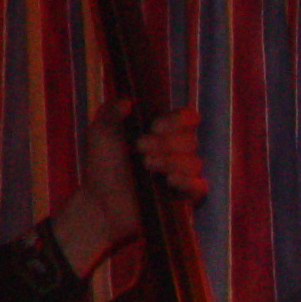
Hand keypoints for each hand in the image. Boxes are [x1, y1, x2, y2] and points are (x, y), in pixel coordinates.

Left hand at [51, 103, 206, 276]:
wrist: (99, 201)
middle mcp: (176, 151)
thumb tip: (129, 100)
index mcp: (162, 133)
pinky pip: (201, 186)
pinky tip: (169, 180)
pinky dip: (188, 181)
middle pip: (192, 140)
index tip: (155, 127)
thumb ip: (111, 112)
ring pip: (195, 162)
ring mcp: (181, 174)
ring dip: (171, 160)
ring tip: (147, 166)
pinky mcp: (183, 197)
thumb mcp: (100, 134)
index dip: (178, 120)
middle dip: (166, 143)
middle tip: (140, 148)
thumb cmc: (101, 167)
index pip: (188, 118)